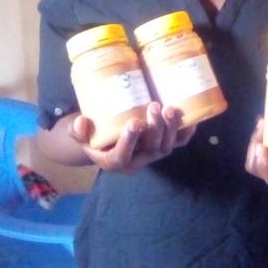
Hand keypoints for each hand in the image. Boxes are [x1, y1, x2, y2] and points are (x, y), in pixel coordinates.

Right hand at [69, 102, 195, 172]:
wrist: (106, 139)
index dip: (130, 141)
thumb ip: (77, 130)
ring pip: (167, 146)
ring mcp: (151, 154)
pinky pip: (179, 142)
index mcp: (113, 161)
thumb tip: (81, 121)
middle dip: (155, 129)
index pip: (123, 156)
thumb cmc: (92, 136)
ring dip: (171, 128)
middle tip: (154, 106)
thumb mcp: (79, 135)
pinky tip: (190, 118)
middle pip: (151, 150)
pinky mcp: (162, 145)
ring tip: (169, 108)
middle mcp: (136, 160)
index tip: (134, 122)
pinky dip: (186, 132)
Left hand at [245, 118, 267, 202]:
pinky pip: (263, 144)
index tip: (263, 147)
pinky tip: (267, 117)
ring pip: (256, 154)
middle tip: (263, 124)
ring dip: (256, 137)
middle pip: (256, 165)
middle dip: (254, 145)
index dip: (263, 166)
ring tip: (263, 120)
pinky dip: (262, 132)